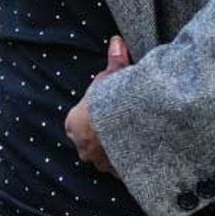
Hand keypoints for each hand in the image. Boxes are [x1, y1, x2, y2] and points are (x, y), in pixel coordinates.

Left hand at [64, 35, 131, 177]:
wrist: (132, 131)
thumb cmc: (115, 102)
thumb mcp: (113, 78)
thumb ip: (114, 61)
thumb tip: (116, 41)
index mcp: (74, 125)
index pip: (77, 121)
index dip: (90, 114)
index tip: (103, 107)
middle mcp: (83, 148)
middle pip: (89, 141)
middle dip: (101, 134)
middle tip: (118, 122)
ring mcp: (101, 163)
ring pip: (104, 156)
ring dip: (114, 149)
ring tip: (131, 136)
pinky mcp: (118, 174)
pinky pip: (121, 169)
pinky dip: (128, 162)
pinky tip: (140, 151)